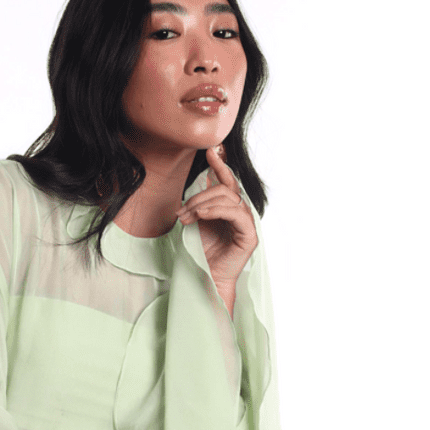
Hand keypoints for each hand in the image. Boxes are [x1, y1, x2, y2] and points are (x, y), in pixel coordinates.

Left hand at [175, 145, 257, 295]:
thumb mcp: (198, 222)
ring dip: (201, 204)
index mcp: (230, 208)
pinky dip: (215, 211)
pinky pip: (235, 213)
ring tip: (186, 217)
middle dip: (198, 196)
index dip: (220, 165)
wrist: (207, 279)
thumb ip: (202, 203)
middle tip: (181, 212)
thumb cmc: (203, 253)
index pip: (227, 182)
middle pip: (224, 188)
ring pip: (227, 198)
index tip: (209, 151)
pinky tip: (200, 215)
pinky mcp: (249, 235)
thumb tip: (202, 180)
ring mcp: (247, 223)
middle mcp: (241, 213)